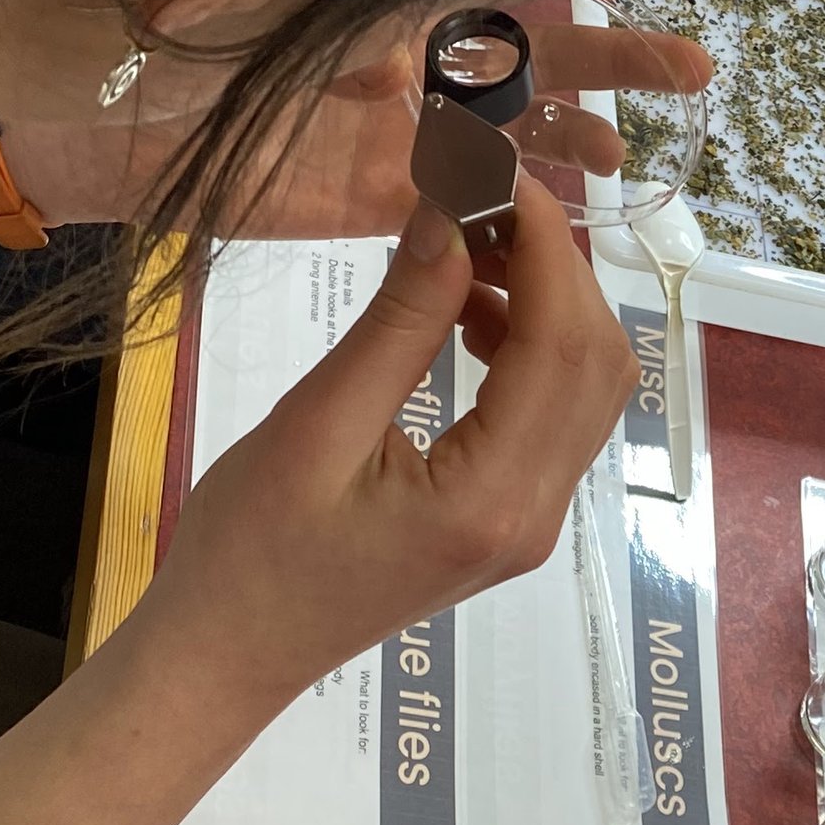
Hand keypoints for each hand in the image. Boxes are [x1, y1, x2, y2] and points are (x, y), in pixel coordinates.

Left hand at [6, 0, 711, 240]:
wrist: (70, 118)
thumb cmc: (126, 28)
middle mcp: (396, 52)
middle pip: (526, 50)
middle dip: (609, 57)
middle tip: (691, 69)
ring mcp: (388, 127)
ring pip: (510, 130)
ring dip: (577, 142)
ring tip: (636, 161)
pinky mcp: (367, 196)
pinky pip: (462, 203)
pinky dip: (517, 210)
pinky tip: (568, 222)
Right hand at [149, 177, 637, 717]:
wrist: (229, 654)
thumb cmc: (249, 550)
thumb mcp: (315, 423)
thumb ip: (398, 322)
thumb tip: (452, 216)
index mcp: (491, 499)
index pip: (564, 343)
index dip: (545, 243)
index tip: (498, 169)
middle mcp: (535, 516)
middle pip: (596, 363)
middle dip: (555, 266)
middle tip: (480, 199)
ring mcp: (530, 523)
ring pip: (585, 389)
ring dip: (546, 305)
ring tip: (465, 248)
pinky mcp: (508, 519)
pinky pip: (550, 417)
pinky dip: (530, 349)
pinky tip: (466, 312)